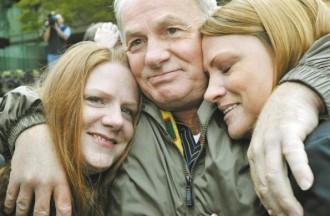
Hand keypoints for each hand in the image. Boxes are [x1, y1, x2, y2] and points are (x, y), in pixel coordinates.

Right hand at [4, 124, 71, 215]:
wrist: (37, 134)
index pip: (63, 207)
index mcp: (60, 180)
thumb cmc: (55, 152)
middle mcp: (44, 182)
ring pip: (23, 208)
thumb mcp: (65, 167)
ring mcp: (28, 181)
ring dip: (23, 215)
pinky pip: (11, 198)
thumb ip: (65, 186)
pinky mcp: (15, 177)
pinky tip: (11, 209)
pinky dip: (10, 206)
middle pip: (41, 213)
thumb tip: (65, 206)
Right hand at [94, 22, 119, 48]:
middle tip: (112, 28)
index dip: (106, 25)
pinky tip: (117, 34)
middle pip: (110, 24)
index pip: (105, 24)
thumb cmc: (99, 44)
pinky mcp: (115, 37)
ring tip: (115, 30)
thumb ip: (98, 32)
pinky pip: (118, 32)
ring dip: (115, 27)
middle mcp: (107, 31)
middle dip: (111, 25)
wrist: (103, 49)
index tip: (107, 28)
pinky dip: (118, 32)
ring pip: (115, 26)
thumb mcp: (96, 37)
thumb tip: (99, 28)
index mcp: (103, 30)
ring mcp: (111, 34)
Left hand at [248, 82, 321, 215]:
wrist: (289, 96)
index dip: (268, 203)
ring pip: (276, 173)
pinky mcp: (287, 132)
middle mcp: (259, 149)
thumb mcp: (269, 145)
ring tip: (298, 212)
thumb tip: (278, 189)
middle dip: (278, 205)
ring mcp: (272, 140)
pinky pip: (293, 154)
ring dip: (287, 196)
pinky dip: (299, 170)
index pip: (258, 185)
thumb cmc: (281, 124)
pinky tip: (307, 184)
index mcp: (254, 154)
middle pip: (266, 183)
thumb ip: (270, 163)